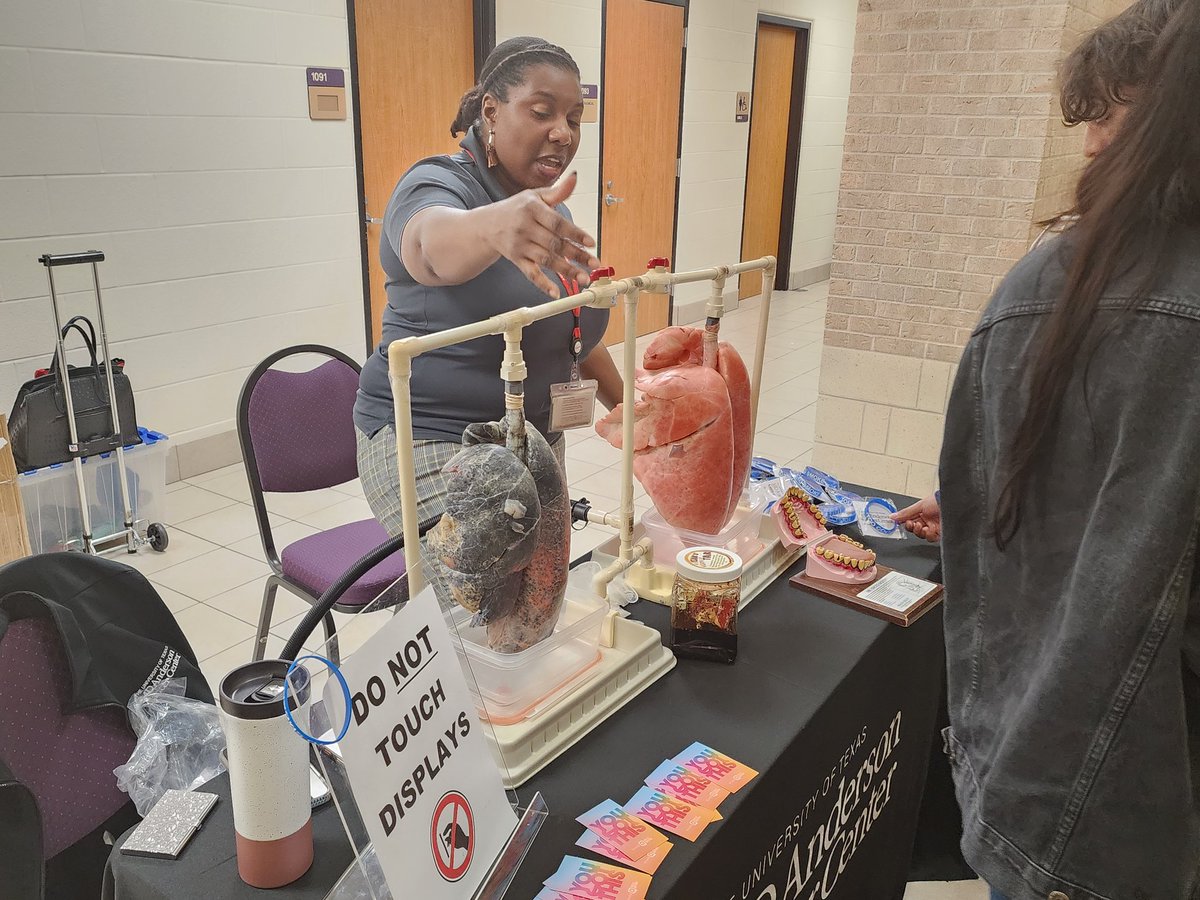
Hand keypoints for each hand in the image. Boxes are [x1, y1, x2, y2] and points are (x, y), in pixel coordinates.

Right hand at [484, 171, 600, 297]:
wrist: (486, 224)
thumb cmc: (516, 208)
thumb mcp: (534, 196)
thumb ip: (557, 192)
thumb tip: (575, 177)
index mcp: (532, 209)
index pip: (557, 223)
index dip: (575, 233)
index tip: (591, 243)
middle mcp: (525, 227)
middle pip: (555, 243)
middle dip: (576, 255)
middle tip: (595, 264)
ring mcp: (519, 245)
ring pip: (546, 260)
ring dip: (566, 271)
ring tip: (584, 279)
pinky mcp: (516, 259)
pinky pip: (530, 273)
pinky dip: (542, 284)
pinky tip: (555, 292)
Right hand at [892, 494, 941, 542]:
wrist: (952, 503)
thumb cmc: (938, 500)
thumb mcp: (919, 505)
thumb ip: (905, 513)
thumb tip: (893, 516)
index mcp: (922, 513)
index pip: (910, 522)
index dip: (906, 523)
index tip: (900, 523)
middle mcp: (928, 521)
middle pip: (915, 530)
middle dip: (912, 528)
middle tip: (912, 524)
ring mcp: (934, 527)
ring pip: (922, 535)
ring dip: (919, 532)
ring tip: (921, 526)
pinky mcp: (940, 533)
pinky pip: (931, 538)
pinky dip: (928, 535)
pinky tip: (929, 530)